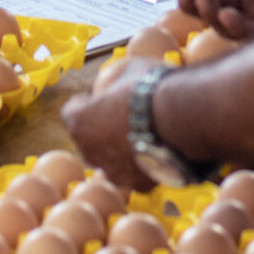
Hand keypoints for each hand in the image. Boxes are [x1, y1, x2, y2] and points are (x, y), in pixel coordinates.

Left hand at [62, 58, 159, 185]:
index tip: (96, 98)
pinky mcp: (138, 183)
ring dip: (120, 150)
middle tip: (121, 117)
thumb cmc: (152, 88)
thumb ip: (117, 79)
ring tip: (142, 135)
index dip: (83, 104)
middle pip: (89, 141)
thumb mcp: (129, 70)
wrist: (183, 117)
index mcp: (80, 122)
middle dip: (100, 131)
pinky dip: (143, 163)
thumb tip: (120, 78)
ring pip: (111, 161)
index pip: (70, 113)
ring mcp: (114, 171)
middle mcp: (91, 152)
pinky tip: (159, 149)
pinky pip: (137, 172)